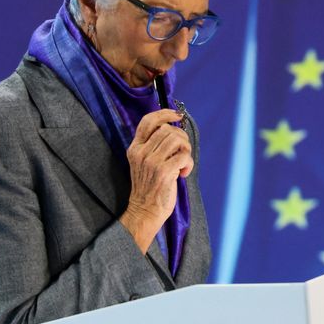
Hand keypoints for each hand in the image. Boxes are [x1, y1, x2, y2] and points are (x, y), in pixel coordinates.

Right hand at [119, 109, 192, 252]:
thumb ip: (153, 145)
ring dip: (186, 149)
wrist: (145, 210)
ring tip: (183, 162)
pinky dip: (188, 163)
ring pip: (177, 139)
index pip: (148, 121)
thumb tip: (173, 129)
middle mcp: (141, 153)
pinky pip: (184, 156)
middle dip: (182, 138)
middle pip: (168, 130)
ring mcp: (152, 162)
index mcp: (135, 148)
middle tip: (183, 152)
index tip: (176, 115)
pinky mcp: (164, 172)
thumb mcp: (143, 162)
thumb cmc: (149, 186)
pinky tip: (183, 173)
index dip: (164, 113)